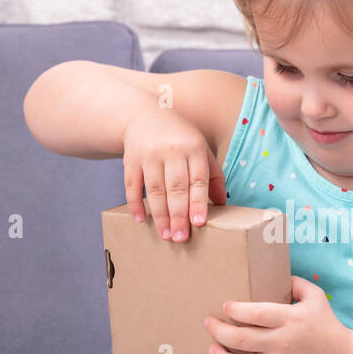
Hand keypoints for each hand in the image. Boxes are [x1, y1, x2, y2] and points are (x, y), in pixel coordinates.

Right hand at [123, 107, 225, 241]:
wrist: (146, 115)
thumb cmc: (180, 139)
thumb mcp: (201, 150)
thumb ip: (213, 175)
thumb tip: (222, 204)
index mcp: (194, 148)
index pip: (198, 180)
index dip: (198, 202)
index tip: (198, 223)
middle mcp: (172, 150)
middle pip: (176, 187)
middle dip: (178, 215)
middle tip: (181, 238)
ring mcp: (149, 154)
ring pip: (154, 189)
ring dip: (159, 215)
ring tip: (165, 235)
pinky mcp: (130, 158)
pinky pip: (131, 184)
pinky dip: (135, 203)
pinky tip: (139, 220)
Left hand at [203, 276, 350, 353]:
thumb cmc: (325, 324)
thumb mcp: (315, 296)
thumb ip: (295, 282)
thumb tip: (272, 273)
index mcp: (290, 319)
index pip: (255, 314)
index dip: (235, 310)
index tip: (226, 306)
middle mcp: (283, 343)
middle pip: (241, 339)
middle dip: (218, 331)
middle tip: (209, 323)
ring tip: (212, 349)